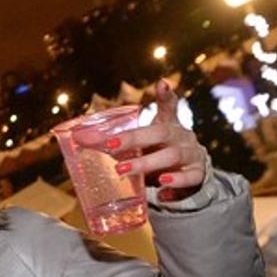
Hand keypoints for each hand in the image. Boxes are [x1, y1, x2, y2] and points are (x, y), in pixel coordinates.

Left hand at [112, 79, 210, 201]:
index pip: (168, 107)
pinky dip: (174, 185)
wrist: (191, 174)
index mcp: (168, 126)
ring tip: (124, 170)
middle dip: (134, 139)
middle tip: (110, 147)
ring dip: (147, 163)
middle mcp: (181, 137)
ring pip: (172, 157)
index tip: (161, 84)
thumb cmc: (160, 153)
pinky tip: (160, 192)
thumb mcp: (145, 144)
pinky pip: (188, 180)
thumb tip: (80, 137)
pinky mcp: (197, 175)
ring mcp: (191, 155)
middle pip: (161, 133)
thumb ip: (117, 140)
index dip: (165, 96)